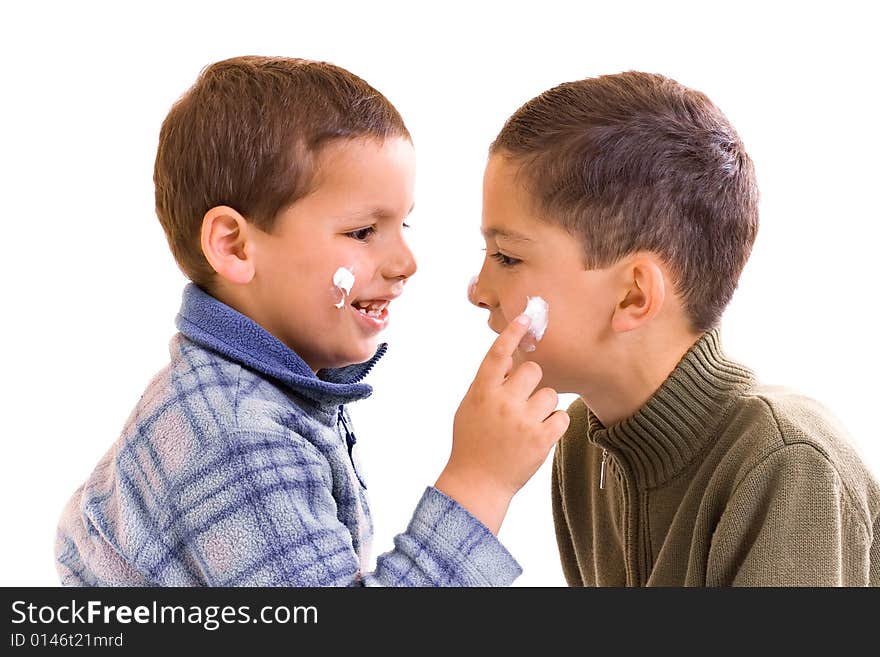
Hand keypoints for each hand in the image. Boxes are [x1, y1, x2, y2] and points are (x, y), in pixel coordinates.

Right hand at [435, 314, 569, 533]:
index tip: (526, 317)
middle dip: (530, 383)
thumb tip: (509, 356)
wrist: (478, 483)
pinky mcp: (542, 439)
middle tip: (520, 402)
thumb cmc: (473, 442)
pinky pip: (560, 416)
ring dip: (542, 406)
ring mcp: (523, 421)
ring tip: (527, 424)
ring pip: (550, 394)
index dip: (513, 333)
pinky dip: (553, 424)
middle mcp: (503, 402)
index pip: (498, 354)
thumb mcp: (470, 407)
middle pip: (533, 370)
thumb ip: (488, 382)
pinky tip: (538, 435)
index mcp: (482, 392)